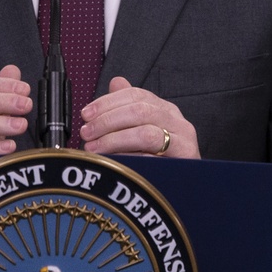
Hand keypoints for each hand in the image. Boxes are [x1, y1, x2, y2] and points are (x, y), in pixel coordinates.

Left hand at [80, 76, 199, 158]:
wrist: (185, 189)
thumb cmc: (161, 158)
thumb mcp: (144, 128)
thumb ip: (129, 106)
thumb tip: (115, 82)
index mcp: (164, 109)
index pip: (135, 95)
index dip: (107, 102)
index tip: (86, 114)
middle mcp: (177, 121)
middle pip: (139, 111)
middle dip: (107, 121)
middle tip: (86, 132)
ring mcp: (183, 141)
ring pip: (145, 134)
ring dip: (114, 139)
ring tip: (94, 148)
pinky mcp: (184, 162)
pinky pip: (152, 159)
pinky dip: (129, 159)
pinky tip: (113, 161)